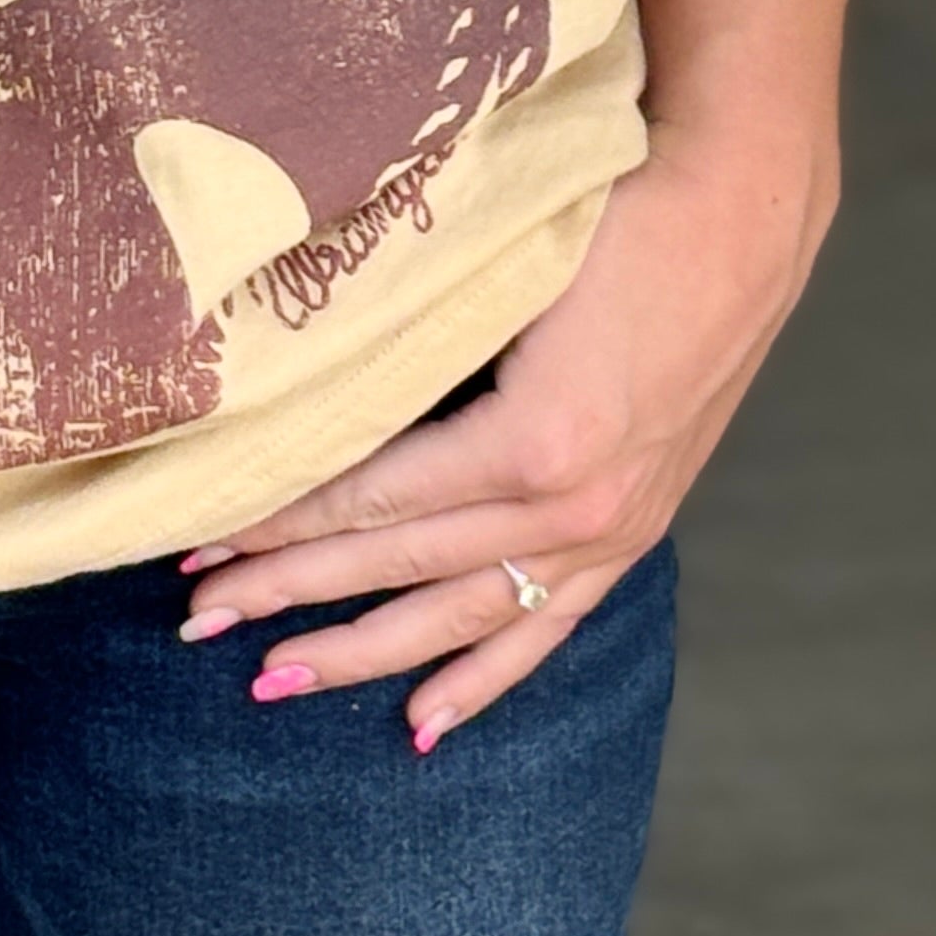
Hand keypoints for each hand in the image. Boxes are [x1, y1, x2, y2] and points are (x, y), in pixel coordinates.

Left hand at [176, 131, 832, 750]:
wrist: (740, 211)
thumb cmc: (614, 210)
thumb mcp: (500, 270)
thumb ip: (408, 338)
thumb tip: (289, 378)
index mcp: (532, 441)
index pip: (369, 497)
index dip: (277, 523)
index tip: (196, 541)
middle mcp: (572, 505)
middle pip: (397, 563)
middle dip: (287, 591)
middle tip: (195, 618)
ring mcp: (610, 528)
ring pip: (460, 616)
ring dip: (362, 653)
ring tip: (272, 682)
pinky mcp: (634, 530)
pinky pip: (546, 628)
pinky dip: (483, 679)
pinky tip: (423, 726)